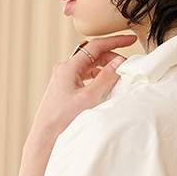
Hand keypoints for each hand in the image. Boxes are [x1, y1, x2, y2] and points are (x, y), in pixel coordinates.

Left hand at [13, 33, 135, 175]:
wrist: (46, 136)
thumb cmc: (64, 119)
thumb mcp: (89, 98)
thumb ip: (106, 78)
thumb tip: (120, 62)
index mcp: (69, 67)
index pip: (96, 46)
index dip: (115, 41)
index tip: (130, 39)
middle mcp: (65, 69)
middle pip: (93, 55)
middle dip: (112, 57)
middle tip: (128, 66)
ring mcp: (64, 79)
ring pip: (89, 66)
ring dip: (105, 68)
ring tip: (119, 76)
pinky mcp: (64, 89)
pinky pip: (85, 77)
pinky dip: (97, 77)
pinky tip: (105, 85)